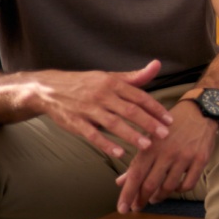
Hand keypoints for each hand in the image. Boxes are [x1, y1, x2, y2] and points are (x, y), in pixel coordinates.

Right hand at [33, 60, 171, 158]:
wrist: (49, 89)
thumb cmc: (86, 84)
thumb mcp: (110, 77)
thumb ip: (135, 77)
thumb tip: (157, 65)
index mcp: (112, 83)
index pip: (139, 96)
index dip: (155, 109)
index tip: (169, 120)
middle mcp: (102, 95)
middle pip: (129, 110)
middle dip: (148, 123)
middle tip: (164, 135)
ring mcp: (88, 109)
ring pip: (113, 123)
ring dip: (131, 135)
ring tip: (146, 145)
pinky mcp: (75, 122)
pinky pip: (92, 134)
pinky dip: (106, 144)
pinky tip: (119, 153)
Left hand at [116, 101, 217, 212]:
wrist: (200, 110)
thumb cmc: (171, 125)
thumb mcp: (150, 138)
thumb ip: (136, 161)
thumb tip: (120, 182)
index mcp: (151, 146)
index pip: (135, 175)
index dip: (127, 195)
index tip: (122, 209)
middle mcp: (167, 152)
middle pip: (150, 184)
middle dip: (141, 200)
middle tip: (138, 207)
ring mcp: (185, 156)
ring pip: (169, 187)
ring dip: (159, 196)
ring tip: (155, 198)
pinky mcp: (200, 159)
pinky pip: (188, 184)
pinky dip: (179, 190)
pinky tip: (174, 187)